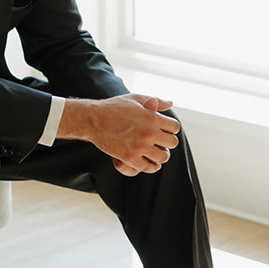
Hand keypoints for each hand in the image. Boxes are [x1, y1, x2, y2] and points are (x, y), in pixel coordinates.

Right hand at [58, 93, 178, 174]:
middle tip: (160, 141)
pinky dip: (152, 166)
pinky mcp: (130, 158)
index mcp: (152, 118)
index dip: (170, 128)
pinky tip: (150, 162)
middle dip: (167, 142)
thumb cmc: (114, 107)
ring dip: (161, 154)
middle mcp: (149, 134)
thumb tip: (170, 102)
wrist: (94, 120)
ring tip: (155, 151)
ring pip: (163, 157)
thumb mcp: (136, 99)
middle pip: (172, 143)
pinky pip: (148, 167)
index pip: (174, 128)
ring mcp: (140, 147)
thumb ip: (155, 101)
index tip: (164, 129)